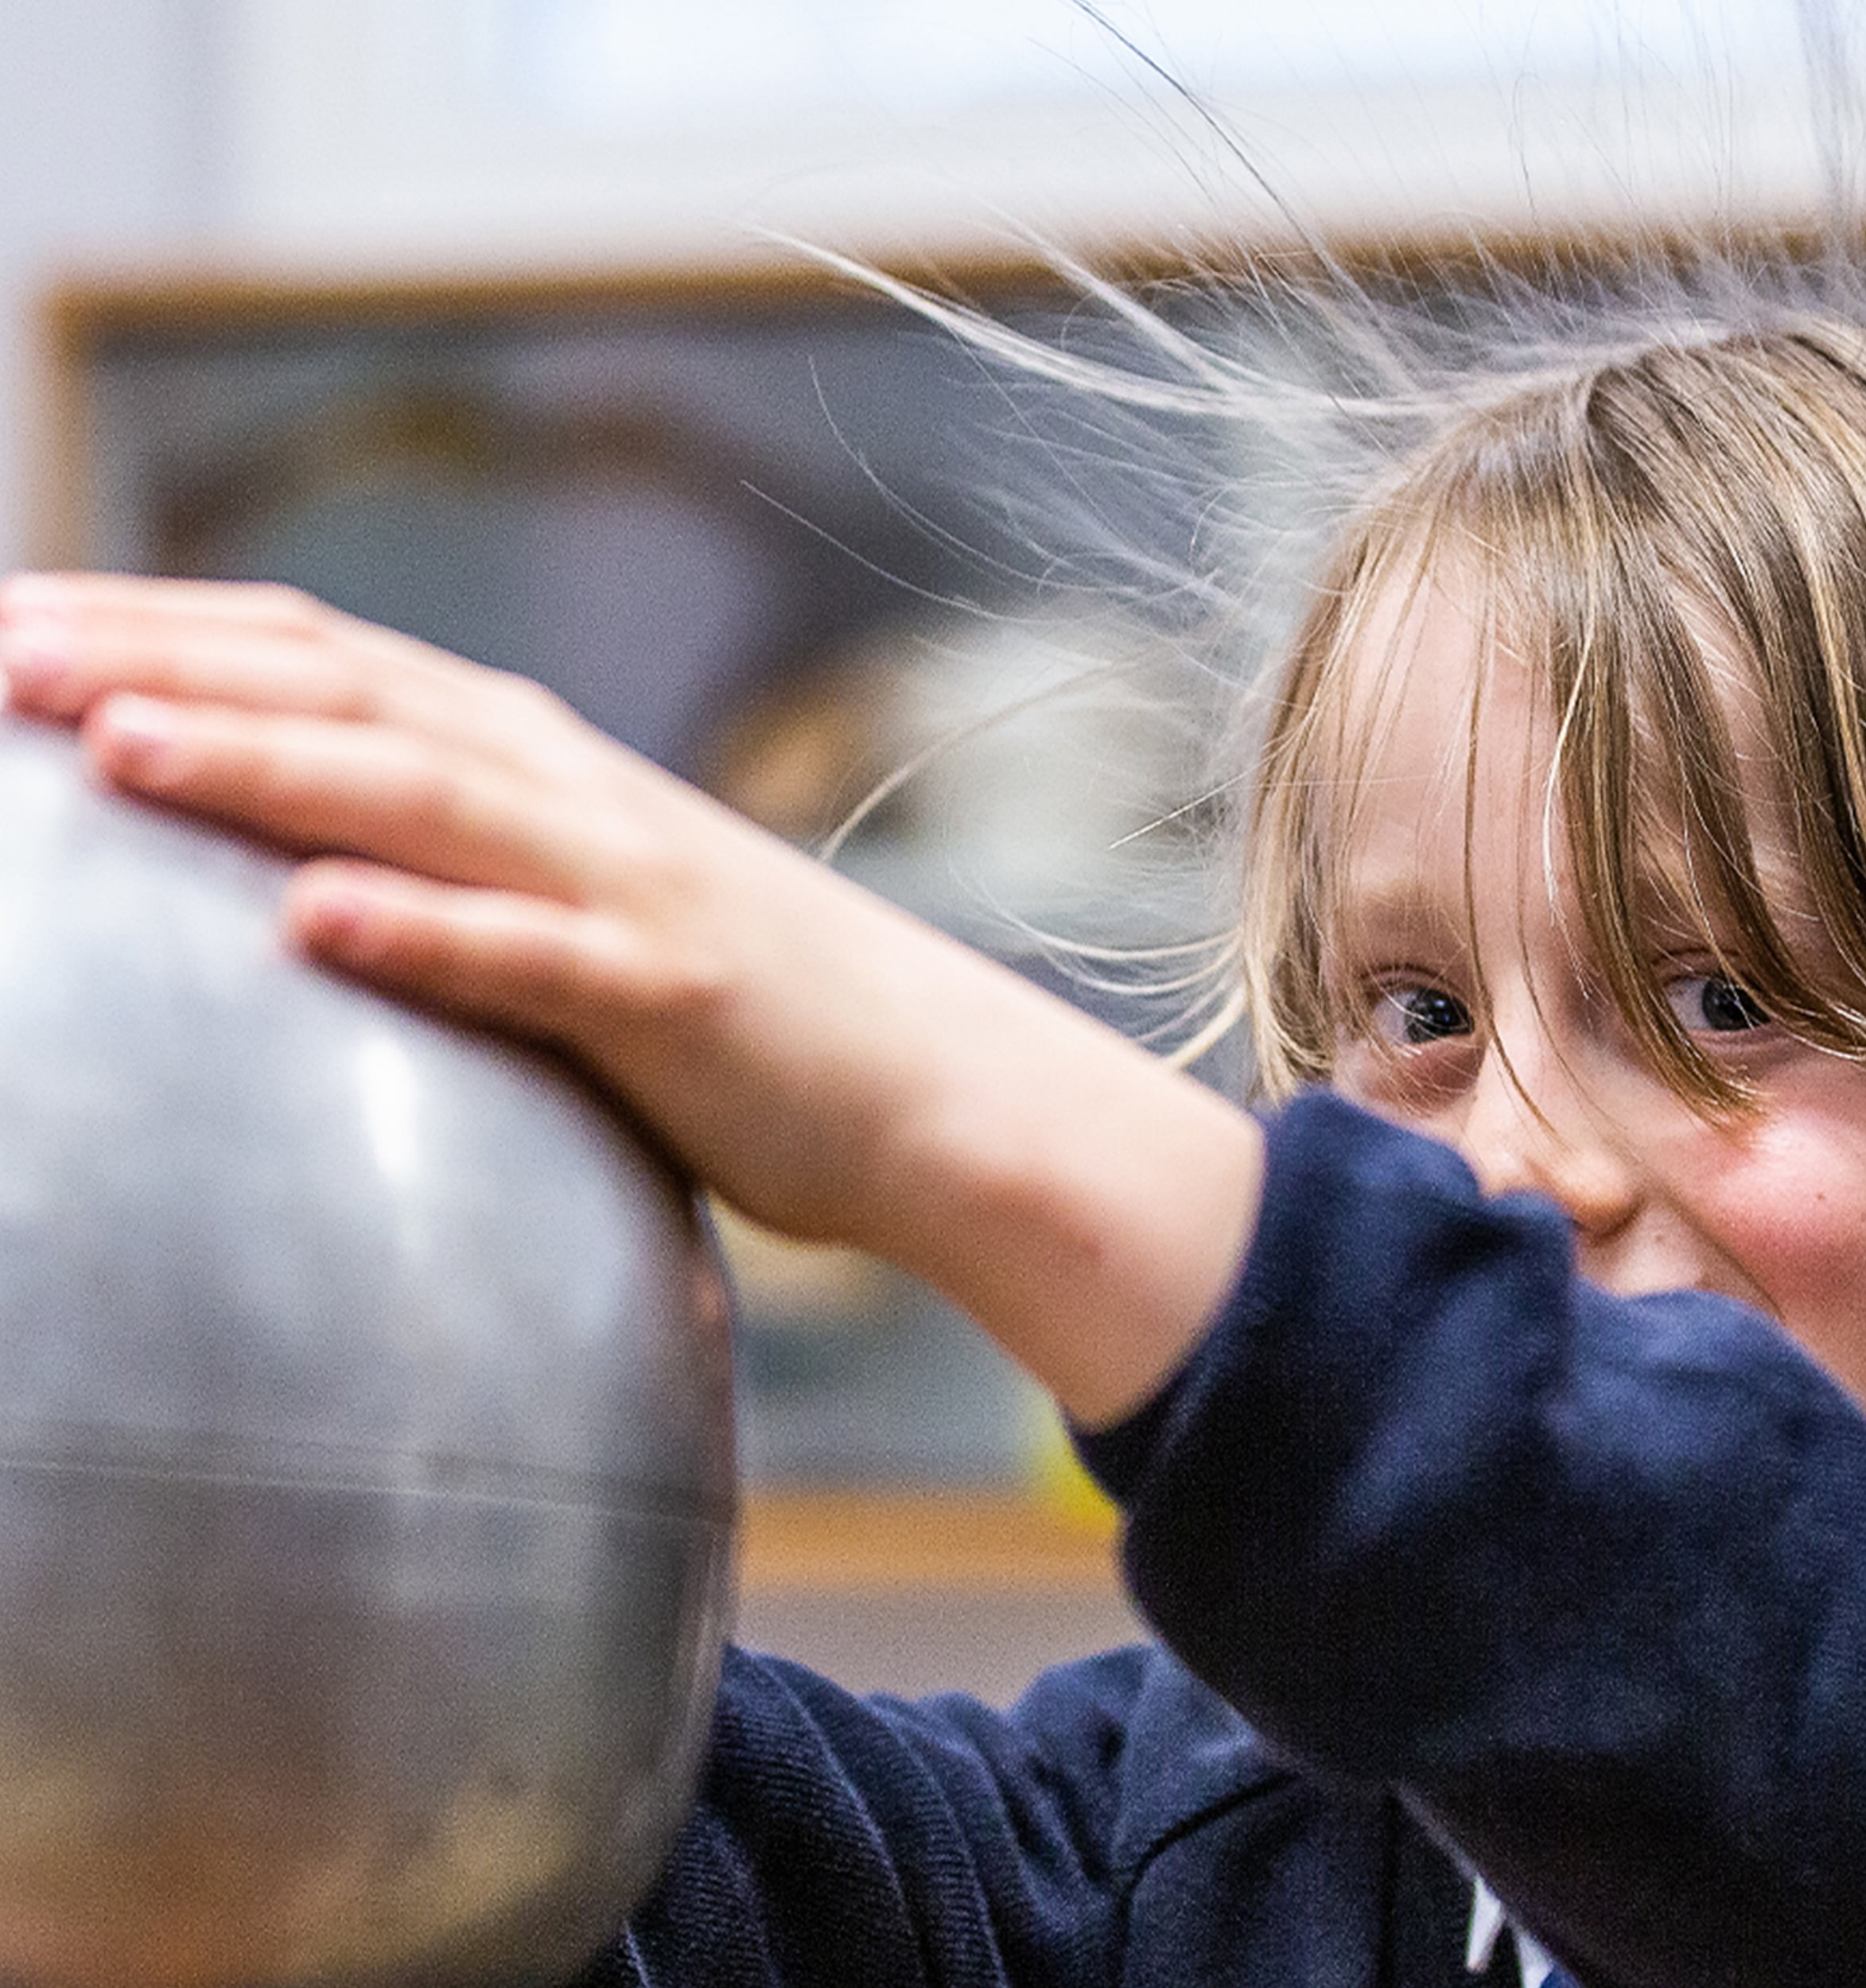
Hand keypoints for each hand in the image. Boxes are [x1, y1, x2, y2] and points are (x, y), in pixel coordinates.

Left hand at [0, 573, 1261, 1423]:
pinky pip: (535, 962)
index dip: (170, 631)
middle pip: (349, 699)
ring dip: (270, 767)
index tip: (22, 628)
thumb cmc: (744, 1006)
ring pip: (425, 802)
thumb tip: (300, 878)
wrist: (926, 1078)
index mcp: (537, 765)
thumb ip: (459, 866)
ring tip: (114, 748)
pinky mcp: (673, 998)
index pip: (329, 661)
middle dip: (169, 666)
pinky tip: (311, 922)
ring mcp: (624, 888)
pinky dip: (426, 934)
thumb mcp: (588, 900)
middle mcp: (570, 796)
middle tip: (3, 657)